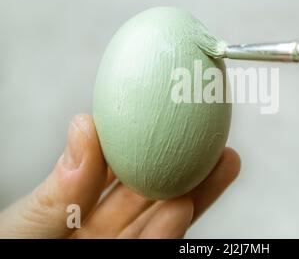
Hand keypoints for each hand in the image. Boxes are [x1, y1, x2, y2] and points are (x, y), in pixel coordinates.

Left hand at [0, 114, 239, 237]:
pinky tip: (186, 205)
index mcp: (79, 205)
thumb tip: (86, 125)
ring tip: (220, 161)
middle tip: (215, 136)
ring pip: (165, 217)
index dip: (146, 138)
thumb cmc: (15, 252)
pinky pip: (155, 249)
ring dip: (195, 191)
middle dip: (188, 162)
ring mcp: (122, 246)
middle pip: (154, 189)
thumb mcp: (26, 222)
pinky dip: (170, 230)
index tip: (168, 112)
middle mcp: (105, 226)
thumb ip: (60, 185)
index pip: (118, 166)